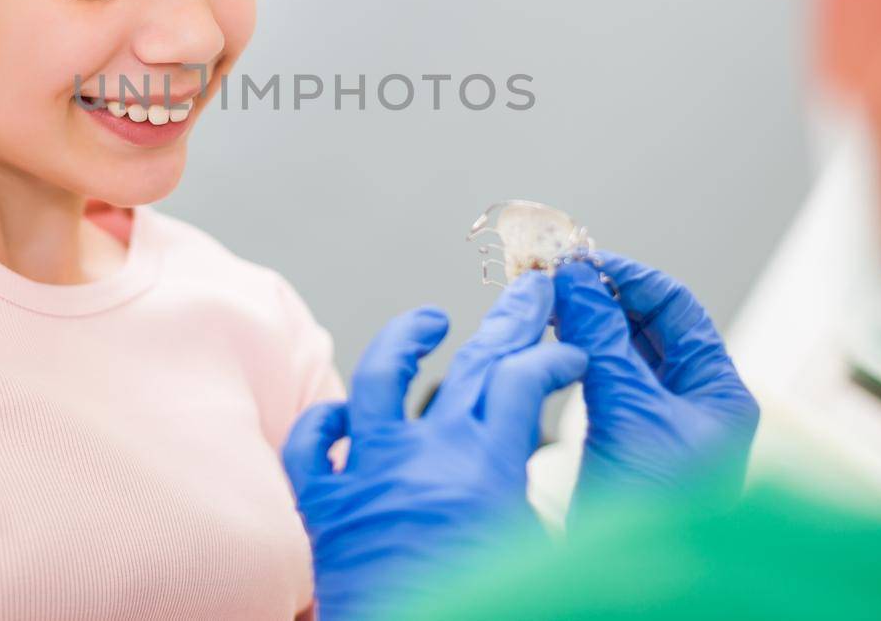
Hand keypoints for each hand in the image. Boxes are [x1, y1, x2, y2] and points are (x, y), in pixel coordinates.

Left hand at [283, 272, 585, 620]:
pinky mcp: (323, 508)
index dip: (552, 357)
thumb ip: (537, 502)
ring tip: (431, 320)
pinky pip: (311, 447)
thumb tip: (558, 477)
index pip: (524, 381)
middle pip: (468, 364)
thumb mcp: (538, 557)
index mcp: (486, 469)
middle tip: (531, 291)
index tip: (569, 354)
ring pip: (379, 379)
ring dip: (407, 339)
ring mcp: (368, 474)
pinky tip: (342, 410)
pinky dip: (323, 423)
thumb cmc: (486, 618)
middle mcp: (425, 456)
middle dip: (509, 321)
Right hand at [553, 254, 759, 509]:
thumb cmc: (655, 512)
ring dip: (584, 321)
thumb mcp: (630, 412)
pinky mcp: (624, 441)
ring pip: (620, 350)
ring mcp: (658, 422)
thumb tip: (576, 277)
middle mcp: (694, 403)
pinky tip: (547, 342)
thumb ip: (602, 338)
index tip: (578, 260)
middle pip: (646, 324)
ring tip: (544, 300)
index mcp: (720, 392)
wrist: (629, 583)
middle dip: (599, 295)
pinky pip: (601, 379)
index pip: (675, 307)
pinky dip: (575, 353)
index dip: (626, 276)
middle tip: (551, 273)